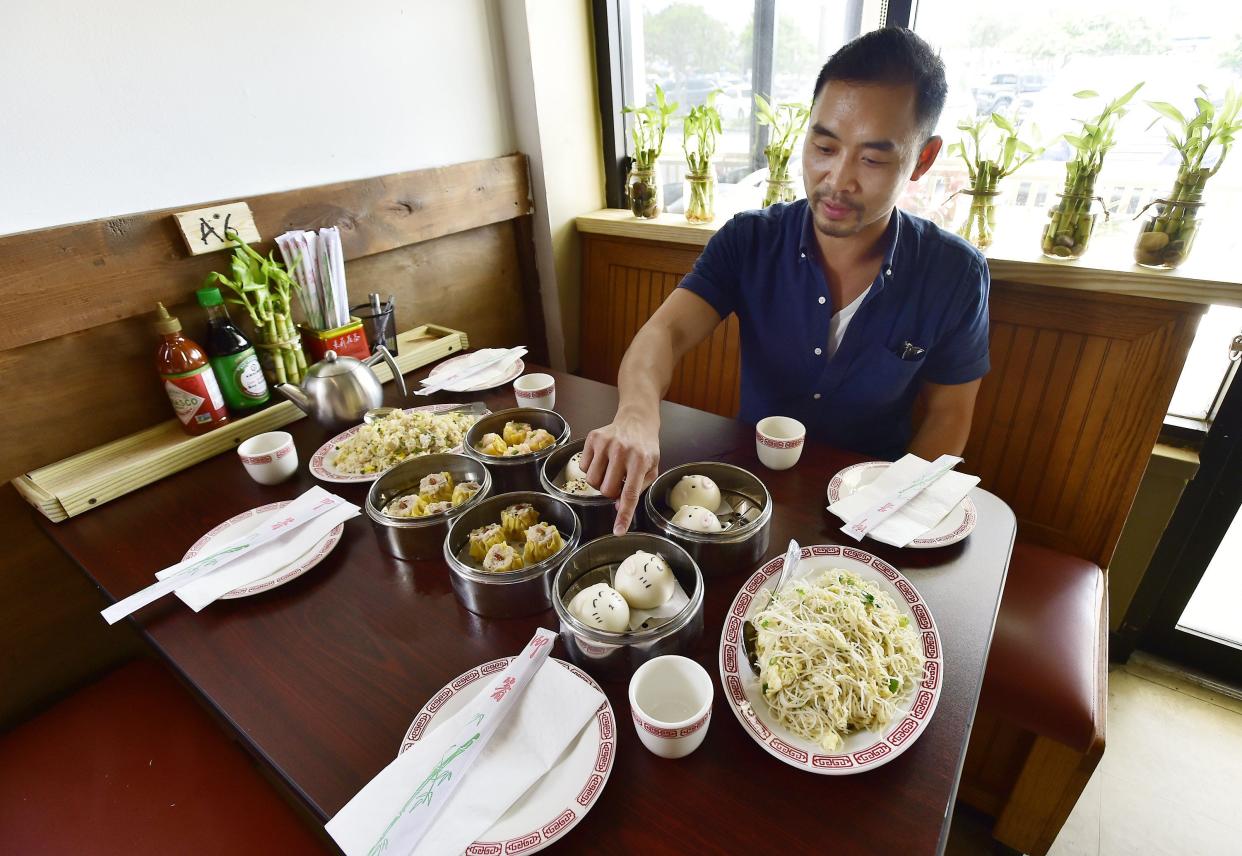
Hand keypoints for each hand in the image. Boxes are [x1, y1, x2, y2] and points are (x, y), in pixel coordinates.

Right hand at [581, 411, 659, 534]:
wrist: (637, 419)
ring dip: (600, 481)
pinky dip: (591, 468)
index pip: (630, 494)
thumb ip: (638, 489)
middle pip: (606, 490)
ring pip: (591, 481)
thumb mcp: (651, 468)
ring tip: (610, 470)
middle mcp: (622, 451)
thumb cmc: (645, 447)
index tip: (618, 531)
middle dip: (611, 492)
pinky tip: (602, 460)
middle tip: (619, 481)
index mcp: (640, 461)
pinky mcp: (592, 438)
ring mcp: (605, 443)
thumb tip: (618, 506)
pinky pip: (583, 467)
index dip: (624, 515)